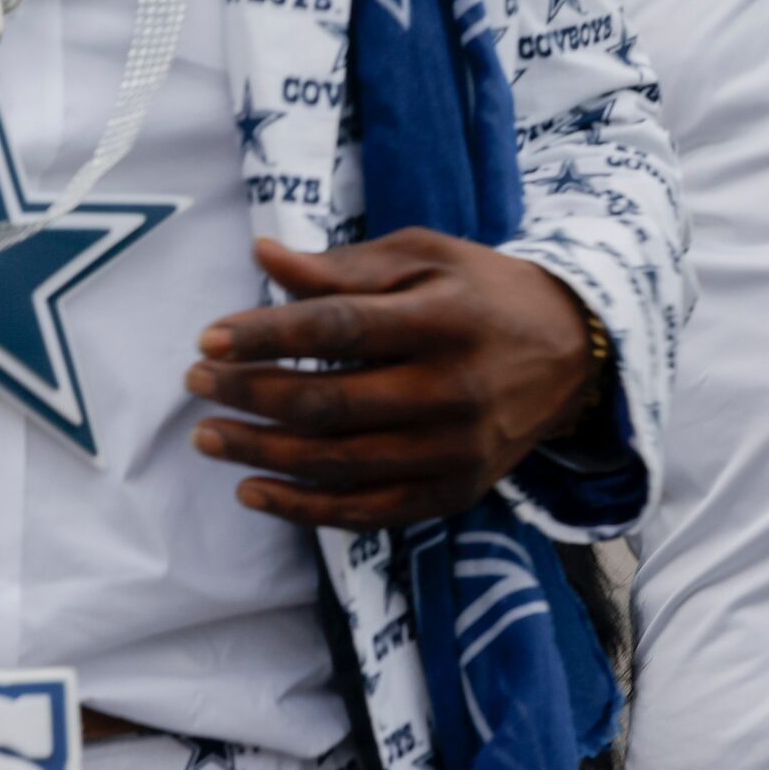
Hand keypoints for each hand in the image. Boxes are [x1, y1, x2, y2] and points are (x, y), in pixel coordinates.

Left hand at [186, 232, 599, 531]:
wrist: (572, 352)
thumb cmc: (483, 292)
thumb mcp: (424, 257)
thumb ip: (342, 266)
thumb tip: (263, 257)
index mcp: (442, 319)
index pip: (337, 330)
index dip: (266, 337)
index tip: (207, 339)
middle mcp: (451, 389)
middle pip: (329, 403)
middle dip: (250, 395)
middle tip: (196, 382)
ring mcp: (454, 450)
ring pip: (338, 464)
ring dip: (260, 453)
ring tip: (207, 435)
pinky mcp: (454, 491)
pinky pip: (367, 512)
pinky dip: (303, 508)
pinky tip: (253, 490)